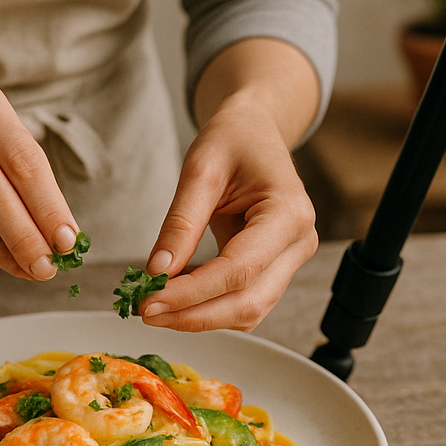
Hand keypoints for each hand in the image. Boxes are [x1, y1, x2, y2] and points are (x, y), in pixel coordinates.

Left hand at [139, 76, 318, 332]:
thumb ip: (181, 223)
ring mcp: (292, 257)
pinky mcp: (276, 266)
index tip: (150, 301)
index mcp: (289, 213)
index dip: (192, 293)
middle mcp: (300, 242)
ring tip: (154, 307)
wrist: (255, 129)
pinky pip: (245, 298)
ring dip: (201, 316)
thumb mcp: (200, 169)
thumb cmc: (233, 138)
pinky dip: (209, 305)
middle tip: (145, 311)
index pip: (239, 270)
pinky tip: (175, 296)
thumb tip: (157, 272)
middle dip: (195, 315)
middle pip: (249, 301)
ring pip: (249, 310)